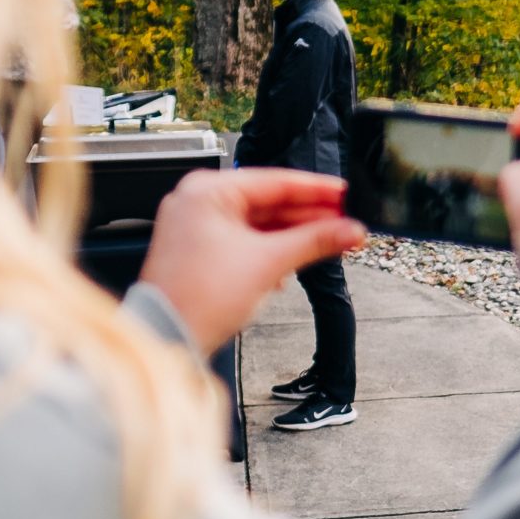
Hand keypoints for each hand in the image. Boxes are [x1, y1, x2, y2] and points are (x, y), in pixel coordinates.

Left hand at [138, 168, 364, 349]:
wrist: (169, 337)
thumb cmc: (199, 298)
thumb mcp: (269, 262)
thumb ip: (315, 241)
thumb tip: (350, 230)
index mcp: (207, 191)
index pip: (274, 181)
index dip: (316, 189)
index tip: (344, 193)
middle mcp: (197, 202)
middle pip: (267, 201)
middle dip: (307, 216)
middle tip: (343, 221)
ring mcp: (196, 226)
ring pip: (257, 222)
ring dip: (291, 235)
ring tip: (327, 240)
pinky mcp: (199, 250)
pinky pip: (244, 240)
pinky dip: (269, 249)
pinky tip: (293, 261)